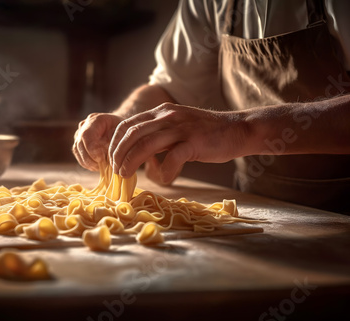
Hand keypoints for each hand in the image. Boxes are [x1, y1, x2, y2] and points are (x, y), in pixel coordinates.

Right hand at [73, 112, 124, 170]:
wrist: (118, 128)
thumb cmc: (123, 130)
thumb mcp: (123, 133)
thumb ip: (115, 140)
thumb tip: (109, 151)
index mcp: (95, 120)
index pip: (86, 135)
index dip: (91, 150)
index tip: (101, 159)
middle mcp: (84, 125)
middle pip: (80, 144)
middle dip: (90, 159)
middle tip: (102, 166)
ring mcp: (79, 134)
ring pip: (77, 150)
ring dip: (88, 162)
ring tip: (100, 167)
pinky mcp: (78, 143)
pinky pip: (78, 155)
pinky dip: (86, 163)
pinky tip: (97, 166)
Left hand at [109, 102, 248, 183]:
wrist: (237, 130)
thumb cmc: (205, 133)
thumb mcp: (176, 126)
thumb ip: (157, 134)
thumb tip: (136, 153)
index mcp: (160, 112)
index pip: (127, 125)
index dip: (115, 144)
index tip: (112, 160)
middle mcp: (167, 116)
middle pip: (132, 134)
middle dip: (118, 154)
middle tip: (116, 171)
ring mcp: (181, 128)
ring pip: (146, 145)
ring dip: (131, 162)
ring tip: (126, 175)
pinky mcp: (194, 142)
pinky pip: (172, 158)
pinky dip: (164, 171)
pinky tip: (164, 179)